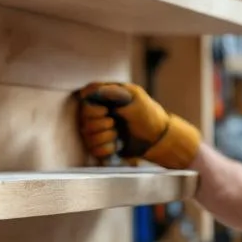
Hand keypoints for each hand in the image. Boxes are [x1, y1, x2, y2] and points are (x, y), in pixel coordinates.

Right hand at [75, 82, 199, 169]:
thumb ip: (112, 92)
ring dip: (104, 138)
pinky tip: (116, 146)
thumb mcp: (134, 97)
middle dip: (100, 125)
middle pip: (84, 121)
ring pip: (87, 137)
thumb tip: (89, 90)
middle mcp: (99, 114)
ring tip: (118, 135)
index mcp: (105, 99)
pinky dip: (106, 149)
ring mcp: (100, 131)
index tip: (105, 111)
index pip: (84, 103)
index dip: (92, 110)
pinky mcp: (103, 146)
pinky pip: (94, 150)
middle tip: (114, 124)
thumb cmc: (148, 114)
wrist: (158, 139)